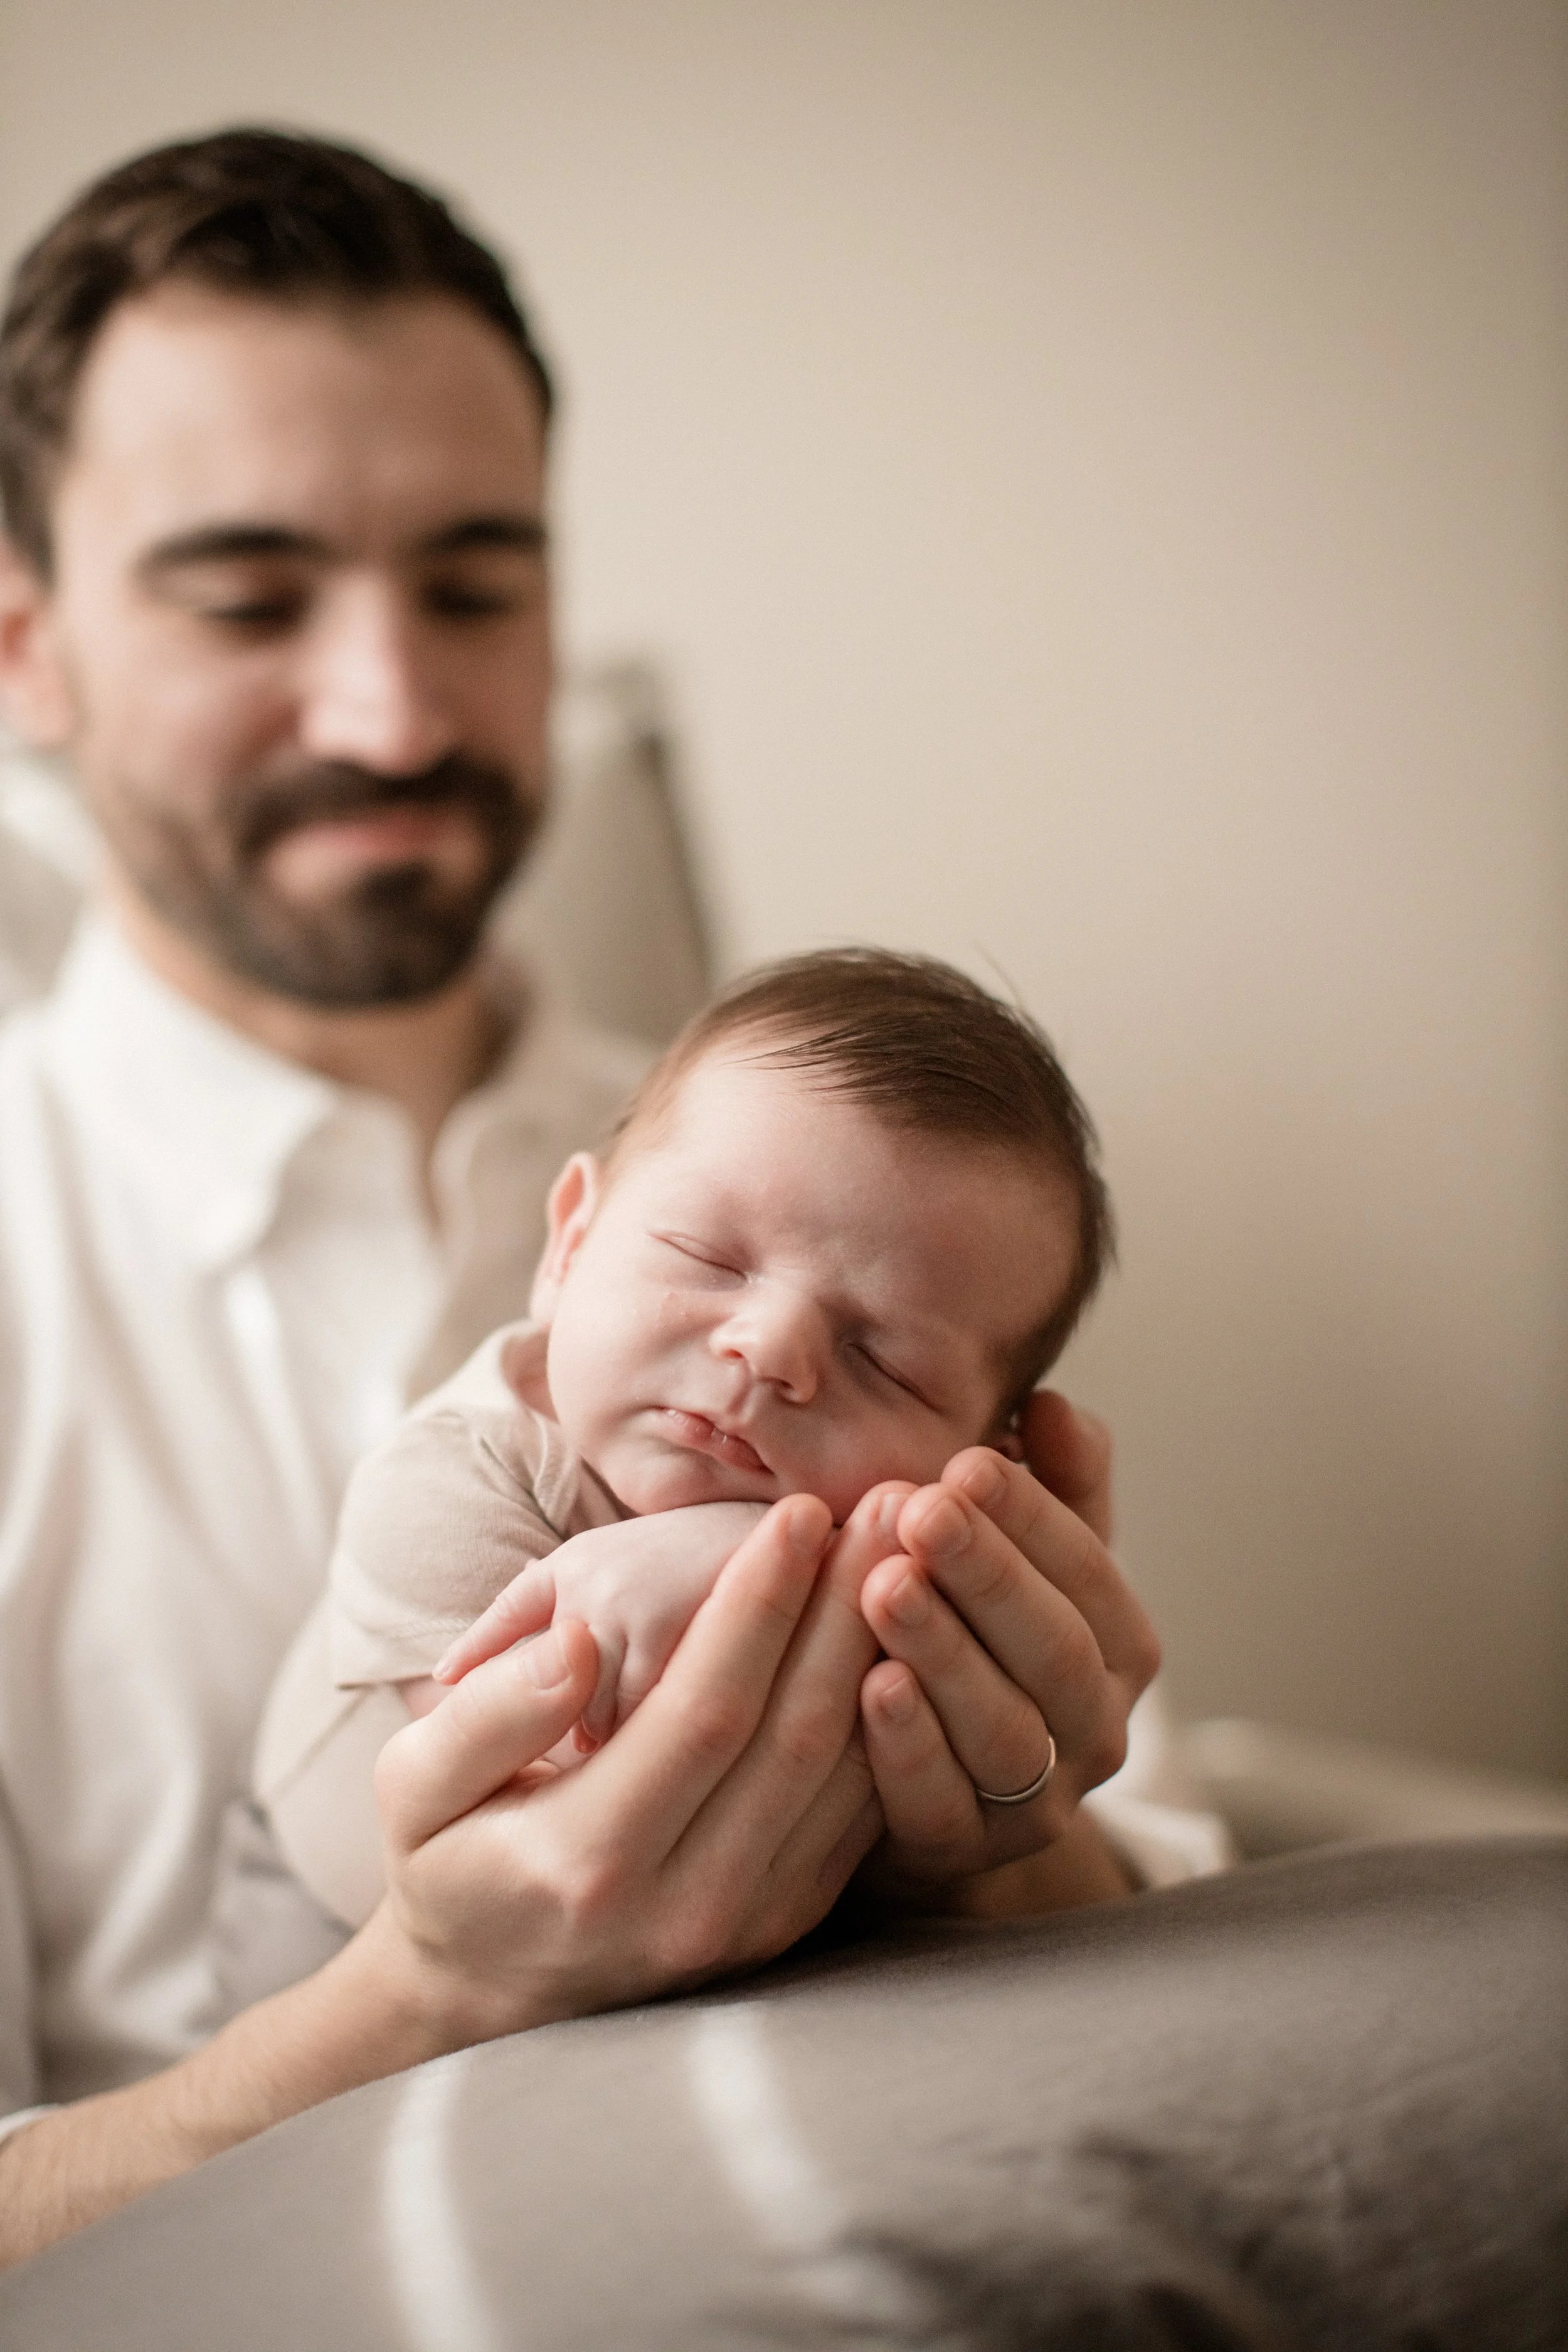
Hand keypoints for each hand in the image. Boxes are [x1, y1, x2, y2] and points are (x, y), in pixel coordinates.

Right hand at [367, 1490, 890, 2045]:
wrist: (492, 1994)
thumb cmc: (447, 1862)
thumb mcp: (413, 1791)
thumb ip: (487, 1715)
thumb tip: (576, 1641)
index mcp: (589, 1864)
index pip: (702, 1713)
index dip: (760, 1607)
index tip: (801, 1510)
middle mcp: (686, 1905)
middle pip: (795, 1735)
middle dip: (850, 1607)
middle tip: (894, 1501)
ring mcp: (749, 1922)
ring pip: (846, 1772)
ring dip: (887, 1650)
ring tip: (918, 1544)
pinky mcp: (788, 1920)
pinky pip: (861, 1809)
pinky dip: (893, 1714)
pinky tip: (909, 1629)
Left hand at [854, 1390, 1158, 1891]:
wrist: (935, 1793)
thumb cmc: (981, 1644)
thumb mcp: (1025, 1559)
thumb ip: (1052, 1485)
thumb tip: (1051, 1404)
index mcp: (1121, 1646)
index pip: (1088, 1571)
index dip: (1031, 1515)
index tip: (965, 1461)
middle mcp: (1095, 1729)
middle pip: (1053, 1649)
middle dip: (988, 1574)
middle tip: (921, 1509)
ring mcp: (1035, 1803)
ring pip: (1004, 1729)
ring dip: (945, 1653)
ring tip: (885, 1586)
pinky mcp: (962, 1852)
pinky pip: (940, 1803)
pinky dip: (908, 1747)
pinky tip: (868, 1685)